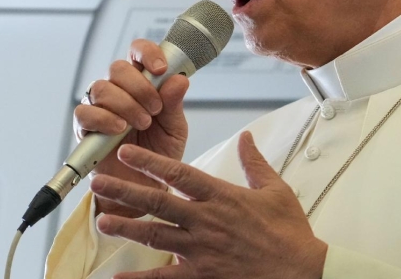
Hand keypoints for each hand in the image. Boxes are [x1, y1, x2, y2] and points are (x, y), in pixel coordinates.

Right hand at [74, 39, 189, 217]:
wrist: (145, 188)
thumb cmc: (159, 153)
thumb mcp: (174, 128)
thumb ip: (174, 103)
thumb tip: (179, 79)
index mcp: (141, 82)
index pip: (138, 52)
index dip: (147, 53)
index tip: (161, 68)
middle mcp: (118, 90)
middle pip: (117, 67)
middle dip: (139, 86)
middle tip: (154, 109)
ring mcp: (99, 107)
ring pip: (102, 87)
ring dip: (125, 104)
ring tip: (142, 124)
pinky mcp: (85, 127)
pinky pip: (85, 112)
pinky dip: (104, 118)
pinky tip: (119, 129)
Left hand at [91, 132, 327, 278]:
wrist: (301, 271)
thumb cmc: (289, 233)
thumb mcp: (275, 189)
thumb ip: (254, 162)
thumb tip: (246, 137)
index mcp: (222, 196)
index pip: (179, 174)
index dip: (151, 163)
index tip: (128, 153)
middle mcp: (207, 221)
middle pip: (158, 202)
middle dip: (126, 190)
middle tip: (100, 182)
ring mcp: (202, 250)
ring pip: (156, 235)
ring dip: (127, 227)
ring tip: (102, 220)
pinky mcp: (203, 275)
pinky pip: (166, 277)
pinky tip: (119, 278)